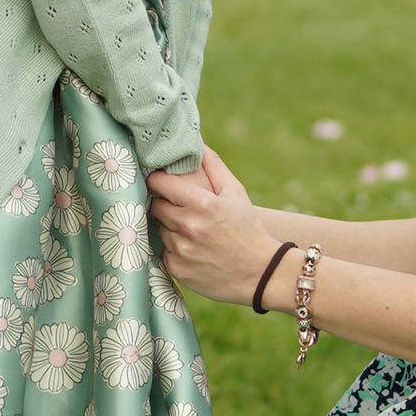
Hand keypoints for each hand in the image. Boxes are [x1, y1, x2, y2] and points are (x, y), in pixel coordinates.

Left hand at [148, 157, 276, 306]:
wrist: (260, 273)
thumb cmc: (248, 228)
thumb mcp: (236, 192)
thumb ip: (213, 165)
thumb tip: (196, 142)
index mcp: (202, 204)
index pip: (159, 184)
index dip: (158, 180)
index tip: (161, 182)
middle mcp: (188, 226)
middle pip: (155, 206)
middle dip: (164, 204)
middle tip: (179, 207)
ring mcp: (181, 250)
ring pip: (160, 230)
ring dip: (170, 228)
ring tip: (192, 231)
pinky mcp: (176, 269)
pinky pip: (164, 252)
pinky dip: (174, 249)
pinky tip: (193, 249)